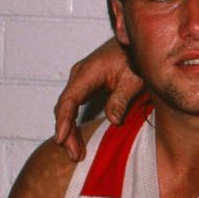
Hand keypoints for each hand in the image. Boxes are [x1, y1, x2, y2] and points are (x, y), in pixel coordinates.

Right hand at [53, 38, 140, 160]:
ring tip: (76, 152)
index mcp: (87, 73)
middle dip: (67, 133)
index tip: (62, 139)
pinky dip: (74, 122)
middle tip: (75, 155)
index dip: (64, 122)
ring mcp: (81, 80)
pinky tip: (78, 137)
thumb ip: (121, 98)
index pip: (69, 101)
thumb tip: (113, 120)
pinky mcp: (87, 84)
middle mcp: (79, 76)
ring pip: (68, 108)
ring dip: (70, 130)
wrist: (136, 42)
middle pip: (65, 108)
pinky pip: (74, 105)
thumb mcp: (133, 79)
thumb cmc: (134, 57)